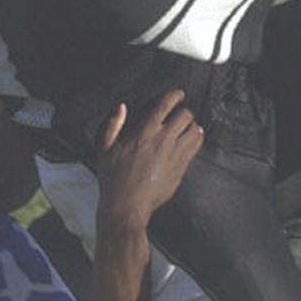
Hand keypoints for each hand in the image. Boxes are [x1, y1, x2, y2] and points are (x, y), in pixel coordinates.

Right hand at [96, 90, 203, 226]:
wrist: (127, 206)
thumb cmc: (113, 178)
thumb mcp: (104, 148)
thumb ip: (113, 124)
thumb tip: (121, 107)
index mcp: (145, 132)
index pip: (166, 105)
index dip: (175, 95)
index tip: (178, 94)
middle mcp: (163, 141)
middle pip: (186, 116)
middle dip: (185, 111)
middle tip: (181, 112)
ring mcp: (175, 155)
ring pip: (195, 131)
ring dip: (192, 126)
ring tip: (189, 126)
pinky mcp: (181, 169)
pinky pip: (195, 149)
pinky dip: (195, 141)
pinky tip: (191, 141)